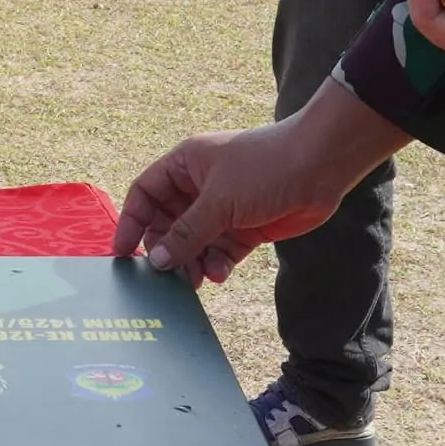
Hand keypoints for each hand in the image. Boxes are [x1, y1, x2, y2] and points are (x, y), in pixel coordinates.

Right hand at [115, 81, 408, 286]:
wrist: (321, 165)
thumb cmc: (265, 168)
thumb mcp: (218, 200)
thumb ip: (186, 233)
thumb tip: (157, 261)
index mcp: (185, 165)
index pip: (145, 193)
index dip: (132, 222)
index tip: (123, 254)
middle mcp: (200, 186)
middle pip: (168, 223)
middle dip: (167, 250)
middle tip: (167, 276)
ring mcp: (225, 208)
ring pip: (195, 242)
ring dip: (193, 261)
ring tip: (198, 280)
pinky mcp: (247, 227)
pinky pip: (221, 250)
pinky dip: (217, 263)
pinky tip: (220, 273)